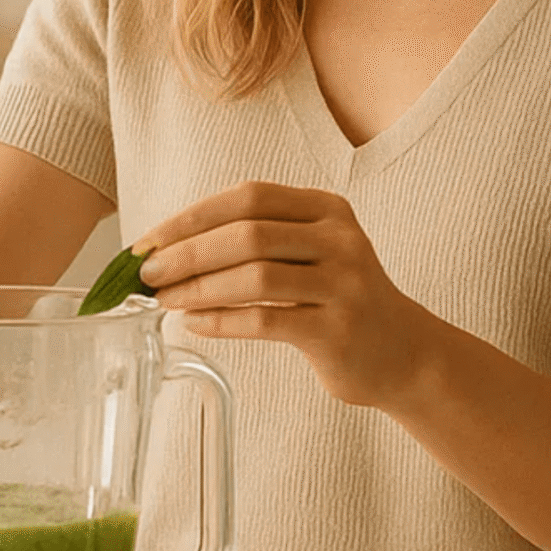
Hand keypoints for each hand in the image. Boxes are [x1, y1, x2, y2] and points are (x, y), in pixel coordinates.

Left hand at [133, 181, 436, 408]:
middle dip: (187, 253)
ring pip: (254, 277)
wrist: (403, 352)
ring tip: (165, 301)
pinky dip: (222, 322)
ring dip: (198, 289)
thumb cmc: (340, 300)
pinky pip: (266, 321)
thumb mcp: (311, 252)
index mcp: (326, 209)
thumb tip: (171, 250)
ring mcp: (343, 284)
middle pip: (247, 234)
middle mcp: (339, 239)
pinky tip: (196, 324)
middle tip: (147, 274)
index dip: (192, 217)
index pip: (248, 197)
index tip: (150, 240)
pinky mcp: (337, 330)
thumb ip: (257, 242)